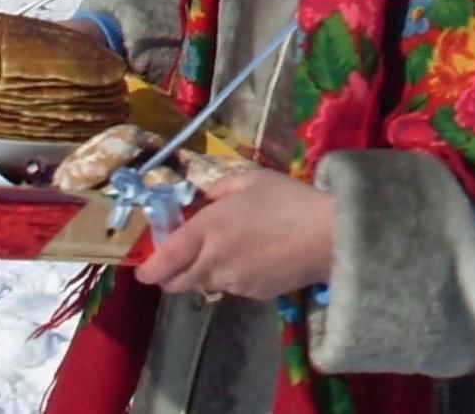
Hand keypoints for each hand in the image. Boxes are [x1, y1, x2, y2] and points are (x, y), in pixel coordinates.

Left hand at [135, 169, 333, 299]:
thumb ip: (219, 188)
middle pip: (176, 284)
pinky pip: (231, 288)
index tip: (144, 267)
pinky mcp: (254, 294)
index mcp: (206, 231)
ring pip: (204, 285)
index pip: (162, 262)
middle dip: (169, 276)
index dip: (147, 269)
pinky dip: (230, 277)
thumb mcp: (251, 179)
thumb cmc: (289, 200)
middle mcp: (213, 262)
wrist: (330, 235)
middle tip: (178, 259)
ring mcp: (233, 282)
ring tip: (224, 252)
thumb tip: (204, 201)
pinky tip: (252, 259)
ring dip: (202, 274)